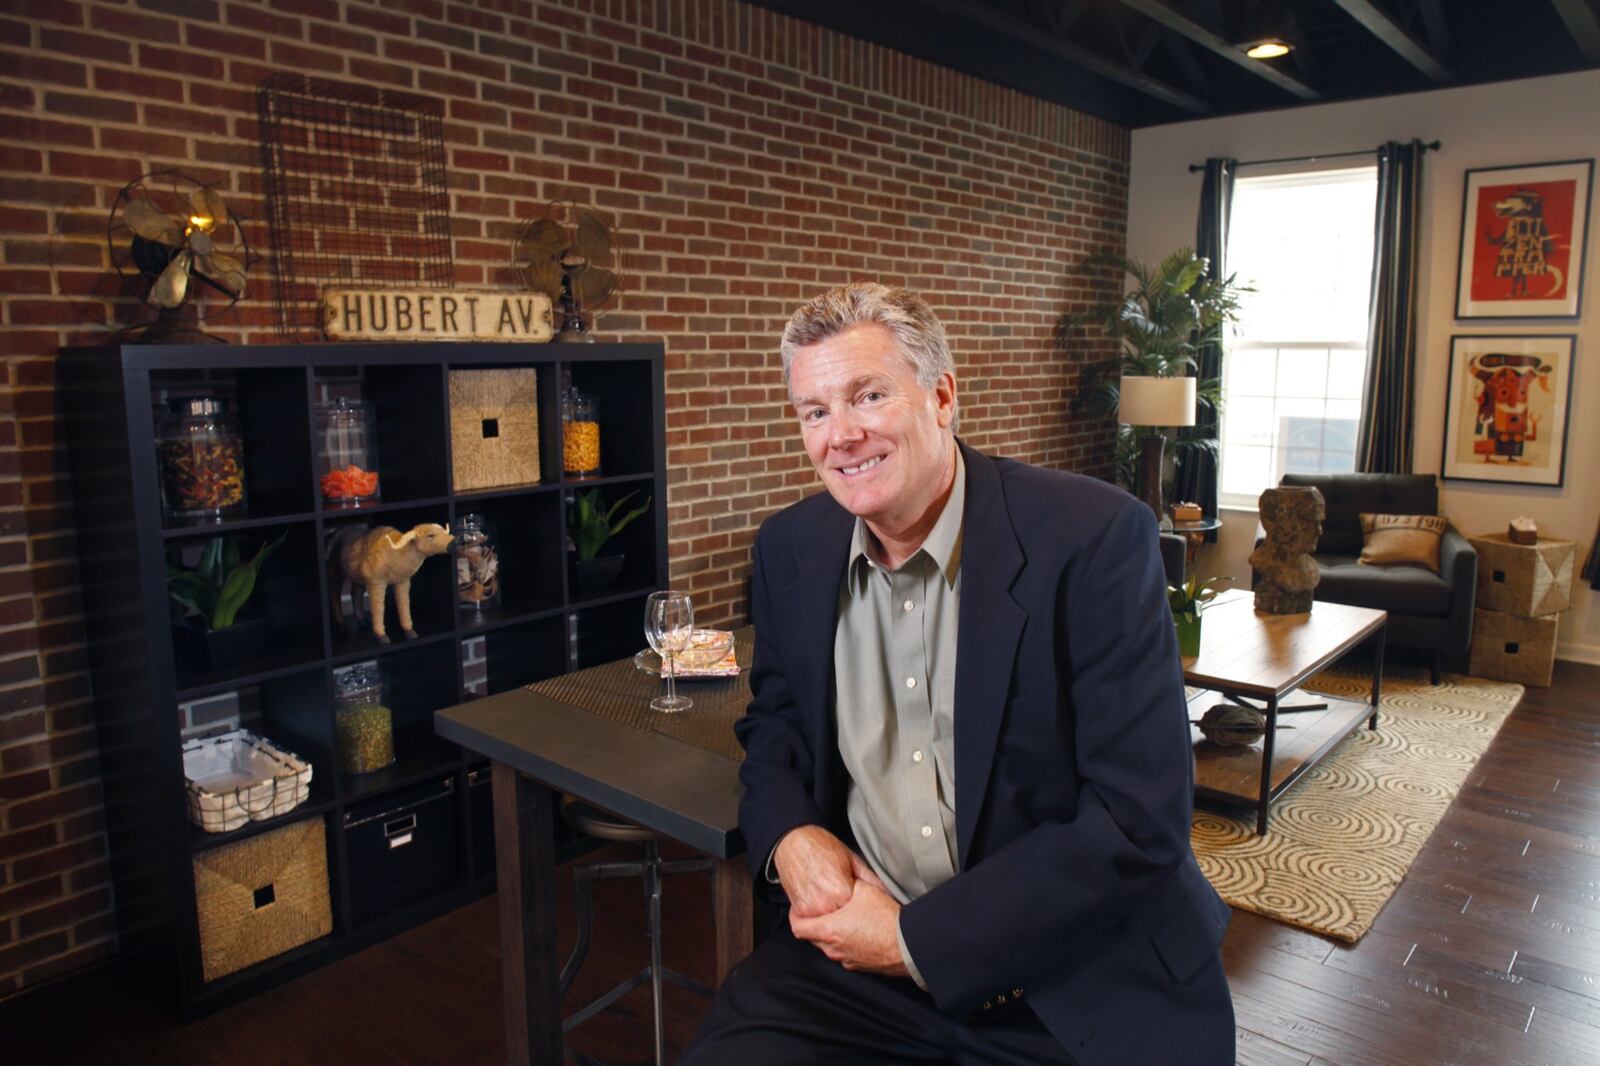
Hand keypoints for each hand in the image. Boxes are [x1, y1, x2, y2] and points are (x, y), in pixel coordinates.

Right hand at [773, 825, 882, 917]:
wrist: (794, 842)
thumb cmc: (823, 847)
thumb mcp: (852, 860)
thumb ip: (870, 880)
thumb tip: (888, 893)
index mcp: (842, 893)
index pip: (859, 911)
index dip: (860, 904)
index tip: (858, 898)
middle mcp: (826, 905)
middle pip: (842, 920)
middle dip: (845, 912)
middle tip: (843, 898)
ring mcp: (810, 908)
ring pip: (826, 923)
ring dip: (830, 915)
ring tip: (829, 896)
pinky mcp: (798, 908)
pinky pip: (811, 919)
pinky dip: (816, 912)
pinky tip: (818, 897)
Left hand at [789, 878, 908, 976]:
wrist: (909, 945)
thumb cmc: (886, 919)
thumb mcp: (864, 889)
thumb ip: (847, 885)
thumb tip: (842, 881)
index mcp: (828, 930)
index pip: (798, 928)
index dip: (795, 916)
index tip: (798, 908)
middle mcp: (833, 949)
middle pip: (812, 937)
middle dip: (814, 923)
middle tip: (822, 910)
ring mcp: (846, 960)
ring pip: (829, 947)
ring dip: (830, 934)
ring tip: (842, 919)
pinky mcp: (860, 966)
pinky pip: (844, 954)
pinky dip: (845, 943)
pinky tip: (858, 932)